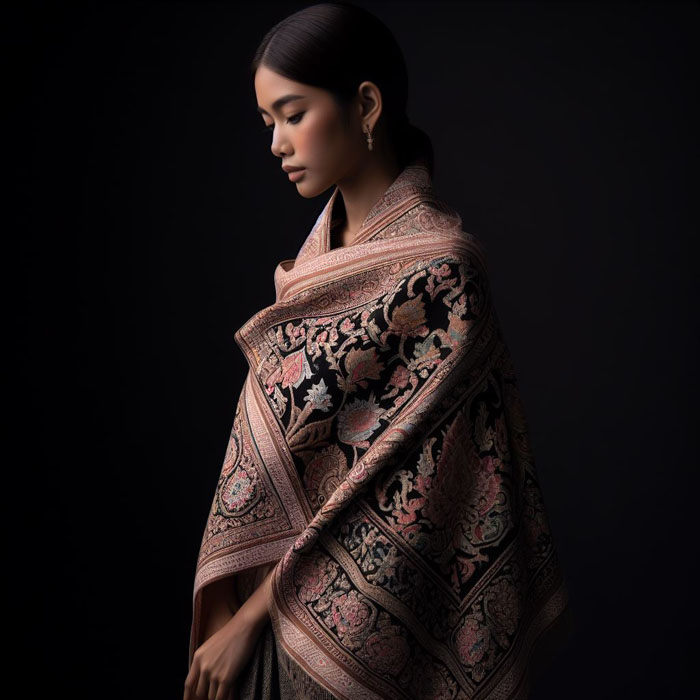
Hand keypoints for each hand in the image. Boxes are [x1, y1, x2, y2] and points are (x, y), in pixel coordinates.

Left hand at [184, 564, 275, 699]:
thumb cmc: (232, 633)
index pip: (188, 684)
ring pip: (211, 696)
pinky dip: (225, 699)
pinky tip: (230, 697)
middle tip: (215, 694)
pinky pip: (222, 697)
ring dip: (217, 697)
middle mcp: (203, 666)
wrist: (244, 626)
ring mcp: (213, 673)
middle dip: (207, 697)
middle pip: (200, 692)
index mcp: (197, 657)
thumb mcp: (212, 645)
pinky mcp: (226, 677)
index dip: (189, 697)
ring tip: (224, 693)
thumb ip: (206, 661)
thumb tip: (205, 678)